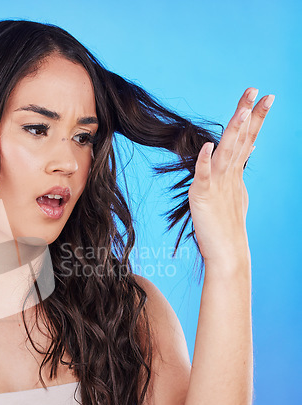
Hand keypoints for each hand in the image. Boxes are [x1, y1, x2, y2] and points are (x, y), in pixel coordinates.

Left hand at [188, 88, 273, 265]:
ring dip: (234, 131)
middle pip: (239, 139)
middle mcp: (228, 174)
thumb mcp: (235, 190)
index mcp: (234, 172)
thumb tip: (248, 148)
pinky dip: (205, 161)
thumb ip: (238, 168)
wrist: (227, 252)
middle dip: (248, 114)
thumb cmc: (227, 224)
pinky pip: (204, 175)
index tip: (263, 96)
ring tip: (243, 110)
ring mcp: (217, 184)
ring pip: (226, 152)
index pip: (246, 139)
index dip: (255, 117)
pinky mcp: (204, 195)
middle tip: (256, 90)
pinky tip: (208, 145)